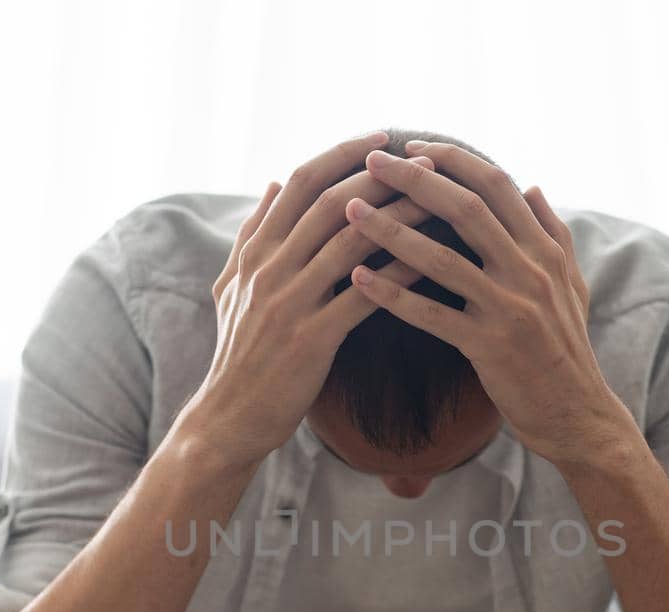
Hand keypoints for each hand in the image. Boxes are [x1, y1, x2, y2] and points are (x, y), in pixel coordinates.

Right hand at [185, 131, 437, 464]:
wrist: (228, 417)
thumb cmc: (238, 354)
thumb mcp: (231, 286)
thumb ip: (252, 234)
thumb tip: (271, 183)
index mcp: (254, 251)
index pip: (299, 183)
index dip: (341, 155)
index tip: (380, 138)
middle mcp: (268, 268)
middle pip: (329, 202)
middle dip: (379, 175)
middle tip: (423, 159)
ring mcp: (288, 302)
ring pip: (351, 243)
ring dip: (399, 216)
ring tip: (439, 199)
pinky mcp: (310, 339)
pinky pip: (364, 296)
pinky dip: (399, 273)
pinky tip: (433, 259)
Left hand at [342, 143, 636, 469]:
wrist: (577, 415)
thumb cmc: (567, 349)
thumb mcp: (572, 285)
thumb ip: (554, 233)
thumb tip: (535, 186)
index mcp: (545, 249)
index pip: (496, 185)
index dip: (453, 160)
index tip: (413, 146)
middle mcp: (530, 270)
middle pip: (466, 208)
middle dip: (415, 179)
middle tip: (372, 162)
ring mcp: (510, 308)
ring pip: (443, 258)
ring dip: (391, 231)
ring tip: (350, 211)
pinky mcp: (490, 346)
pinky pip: (432, 315)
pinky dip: (393, 295)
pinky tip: (357, 280)